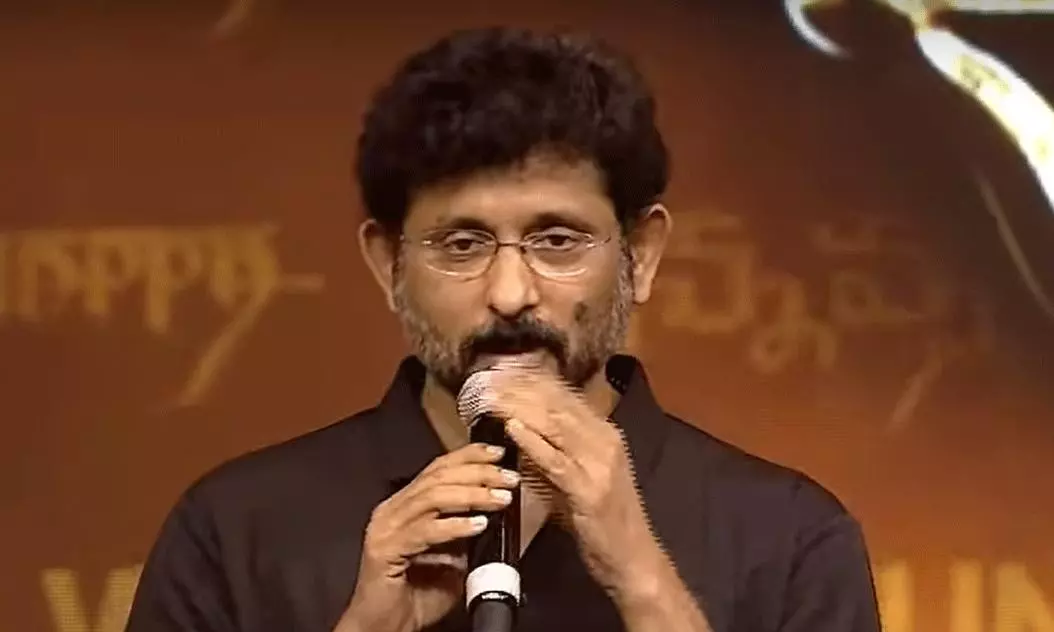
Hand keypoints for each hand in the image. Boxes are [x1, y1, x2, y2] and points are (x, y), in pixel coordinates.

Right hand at [335, 443, 519, 631]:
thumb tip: (496, 508)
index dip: (470, 456)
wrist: (386, 628)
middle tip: (508, 478)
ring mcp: (386, 528)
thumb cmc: (417, 595)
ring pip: (432, 497)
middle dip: (478, 473)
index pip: (438, 468)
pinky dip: (454, 526)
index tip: (500, 453)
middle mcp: (393, 510)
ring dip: (472, 495)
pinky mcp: (384, 550)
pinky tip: (477, 525)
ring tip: (499, 499)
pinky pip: (425, 531)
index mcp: (405, 505)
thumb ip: (466, 531)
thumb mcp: (452, 556)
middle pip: (438, 477)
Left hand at [483, 365, 666, 598]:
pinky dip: (533, 442)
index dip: (532, 380)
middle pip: (558, 404)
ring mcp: (599, 464)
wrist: (632, 558)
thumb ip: (556, 451)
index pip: (564, 396)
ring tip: (492, 398)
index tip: (502, 371)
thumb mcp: (580, 476)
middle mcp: (605, 441)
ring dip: (520, 408)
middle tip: (489, 380)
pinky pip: (557, 460)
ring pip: (556, 425)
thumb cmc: (603, 520)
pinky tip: (512, 429)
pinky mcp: (589, 490)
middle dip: (520, 389)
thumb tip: (520, 428)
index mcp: (604, 434)